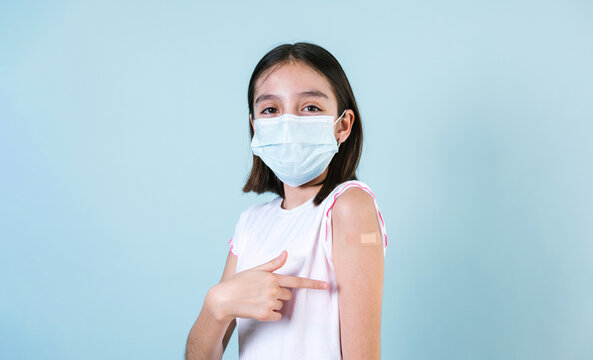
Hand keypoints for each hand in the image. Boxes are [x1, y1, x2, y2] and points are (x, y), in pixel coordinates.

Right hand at [207, 250, 327, 322]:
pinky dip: (270, 315)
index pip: (297, 281)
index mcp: (272, 277)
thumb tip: (285, 253)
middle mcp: (272, 290)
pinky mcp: (264, 315)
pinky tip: (258, 309)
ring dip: (273, 305)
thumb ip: (273, 264)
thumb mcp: (256, 269)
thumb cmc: (239, 282)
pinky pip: (277, 316)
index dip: (313, 284)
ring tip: (257, 300)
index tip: (326, 286)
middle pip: (288, 295)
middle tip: (263, 292)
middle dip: (280, 294)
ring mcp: (269, 303)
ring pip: (282, 306)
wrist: (224, 299)